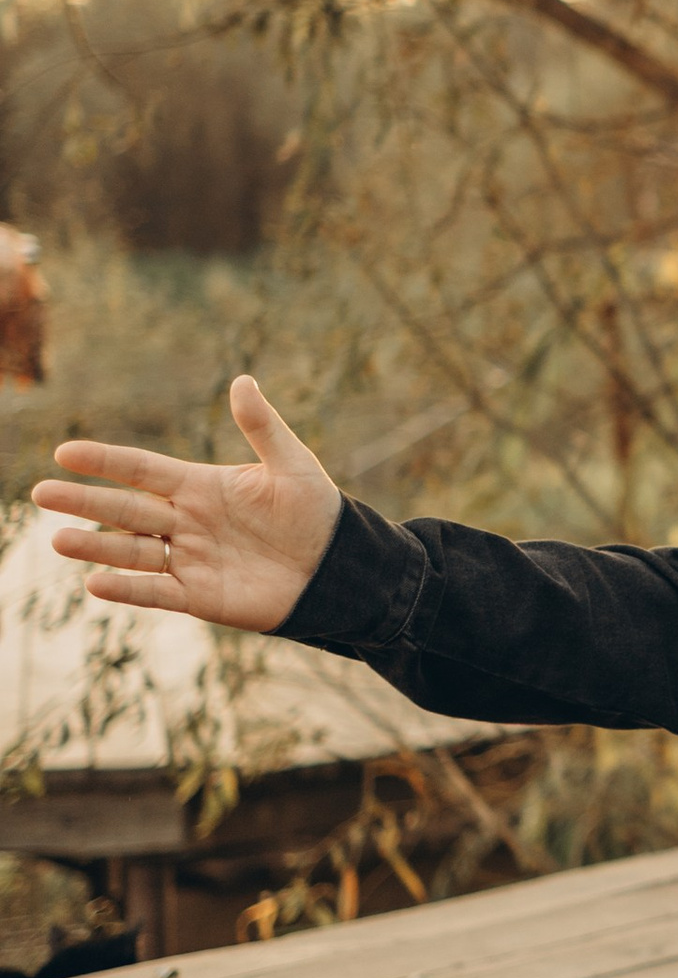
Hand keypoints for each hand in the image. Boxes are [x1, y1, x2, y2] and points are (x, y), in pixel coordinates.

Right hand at [34, 378, 341, 632]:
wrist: (336, 567)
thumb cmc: (316, 511)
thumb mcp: (291, 464)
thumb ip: (262, 427)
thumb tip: (241, 381)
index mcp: (200, 485)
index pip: (141, 470)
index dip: (105, 461)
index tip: (65, 452)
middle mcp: (186, 521)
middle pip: (126, 510)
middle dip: (85, 502)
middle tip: (40, 493)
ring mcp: (189, 559)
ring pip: (132, 551)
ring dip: (96, 548)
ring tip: (58, 540)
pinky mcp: (199, 596)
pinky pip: (156, 592)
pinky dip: (128, 589)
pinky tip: (96, 584)